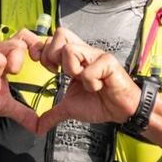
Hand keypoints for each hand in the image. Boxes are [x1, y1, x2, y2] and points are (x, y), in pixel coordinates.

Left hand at [13, 27, 140, 134]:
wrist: (122, 110)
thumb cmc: (101, 103)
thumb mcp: (70, 108)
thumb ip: (53, 113)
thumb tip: (38, 127)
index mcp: (75, 58)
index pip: (54, 39)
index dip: (44, 50)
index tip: (46, 66)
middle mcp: (85, 53)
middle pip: (60, 34)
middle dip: (52, 56)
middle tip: (60, 73)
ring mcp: (96, 56)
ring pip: (70, 49)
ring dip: (71, 69)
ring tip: (82, 81)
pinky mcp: (108, 63)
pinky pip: (88, 70)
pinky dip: (90, 83)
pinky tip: (98, 87)